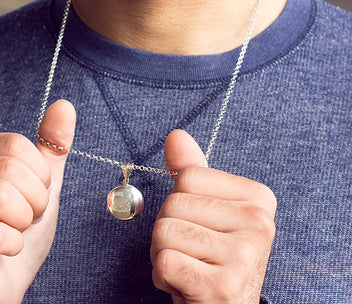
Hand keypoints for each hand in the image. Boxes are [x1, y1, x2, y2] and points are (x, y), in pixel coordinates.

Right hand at [0, 100, 75, 303]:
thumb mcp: (43, 182)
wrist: (7, 279)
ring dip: (24, 221)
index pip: (16, 144)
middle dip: (35, 201)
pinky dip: (14, 244)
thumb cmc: (21, 228)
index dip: (40, 175)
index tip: (33, 194)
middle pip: (9, 170)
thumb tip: (65, 105)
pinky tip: (4, 249)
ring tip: (14, 230)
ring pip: (1, 197)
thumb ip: (51, 145)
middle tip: (25, 217)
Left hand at [151, 130, 276, 302]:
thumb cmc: (212, 256)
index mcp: (258, 198)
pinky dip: (164, 276)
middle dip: (168, 231)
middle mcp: (259, 224)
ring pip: (164, 232)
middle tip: (192, 251)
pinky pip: (164, 262)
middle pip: (173, 204)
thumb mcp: (207, 209)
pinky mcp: (221, 285)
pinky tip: (186, 283)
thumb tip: (176, 135)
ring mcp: (243, 256)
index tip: (199, 225)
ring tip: (189, 266)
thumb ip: (193, 171)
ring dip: (163, 254)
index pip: (186, 177)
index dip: (178, 203)